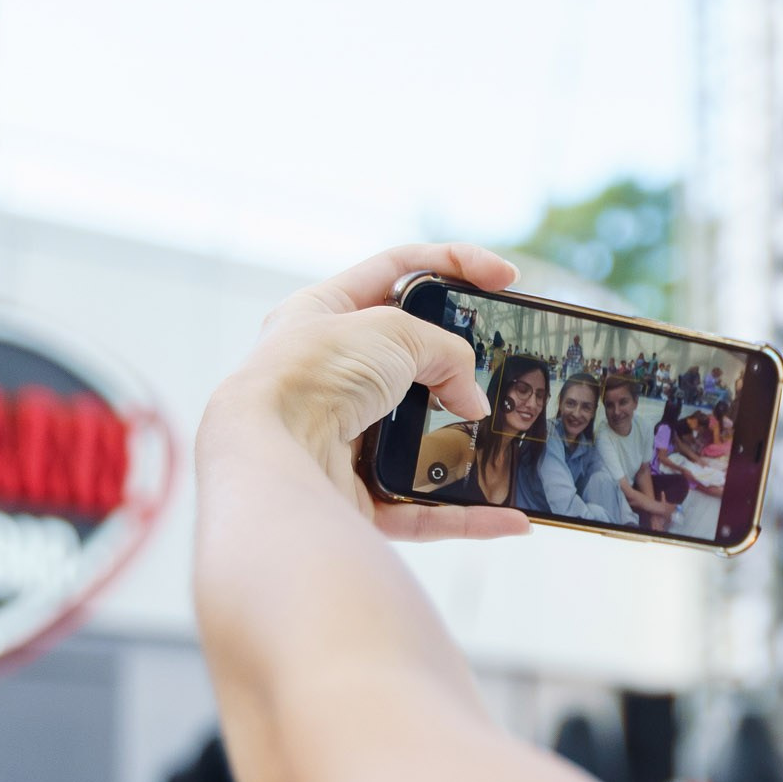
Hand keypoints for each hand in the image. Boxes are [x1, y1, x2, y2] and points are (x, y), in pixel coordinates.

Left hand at [201, 243, 532, 542]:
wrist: (273, 455)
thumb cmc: (311, 376)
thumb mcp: (391, 331)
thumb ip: (445, 352)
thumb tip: (470, 399)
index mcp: (322, 314)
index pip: (398, 270)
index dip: (455, 265)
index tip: (505, 278)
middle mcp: (327, 375)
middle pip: (412, 360)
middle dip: (459, 365)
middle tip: (503, 365)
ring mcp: (342, 437)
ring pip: (419, 438)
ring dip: (463, 441)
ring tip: (503, 437)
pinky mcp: (355, 496)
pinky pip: (423, 508)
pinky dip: (467, 516)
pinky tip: (509, 516)